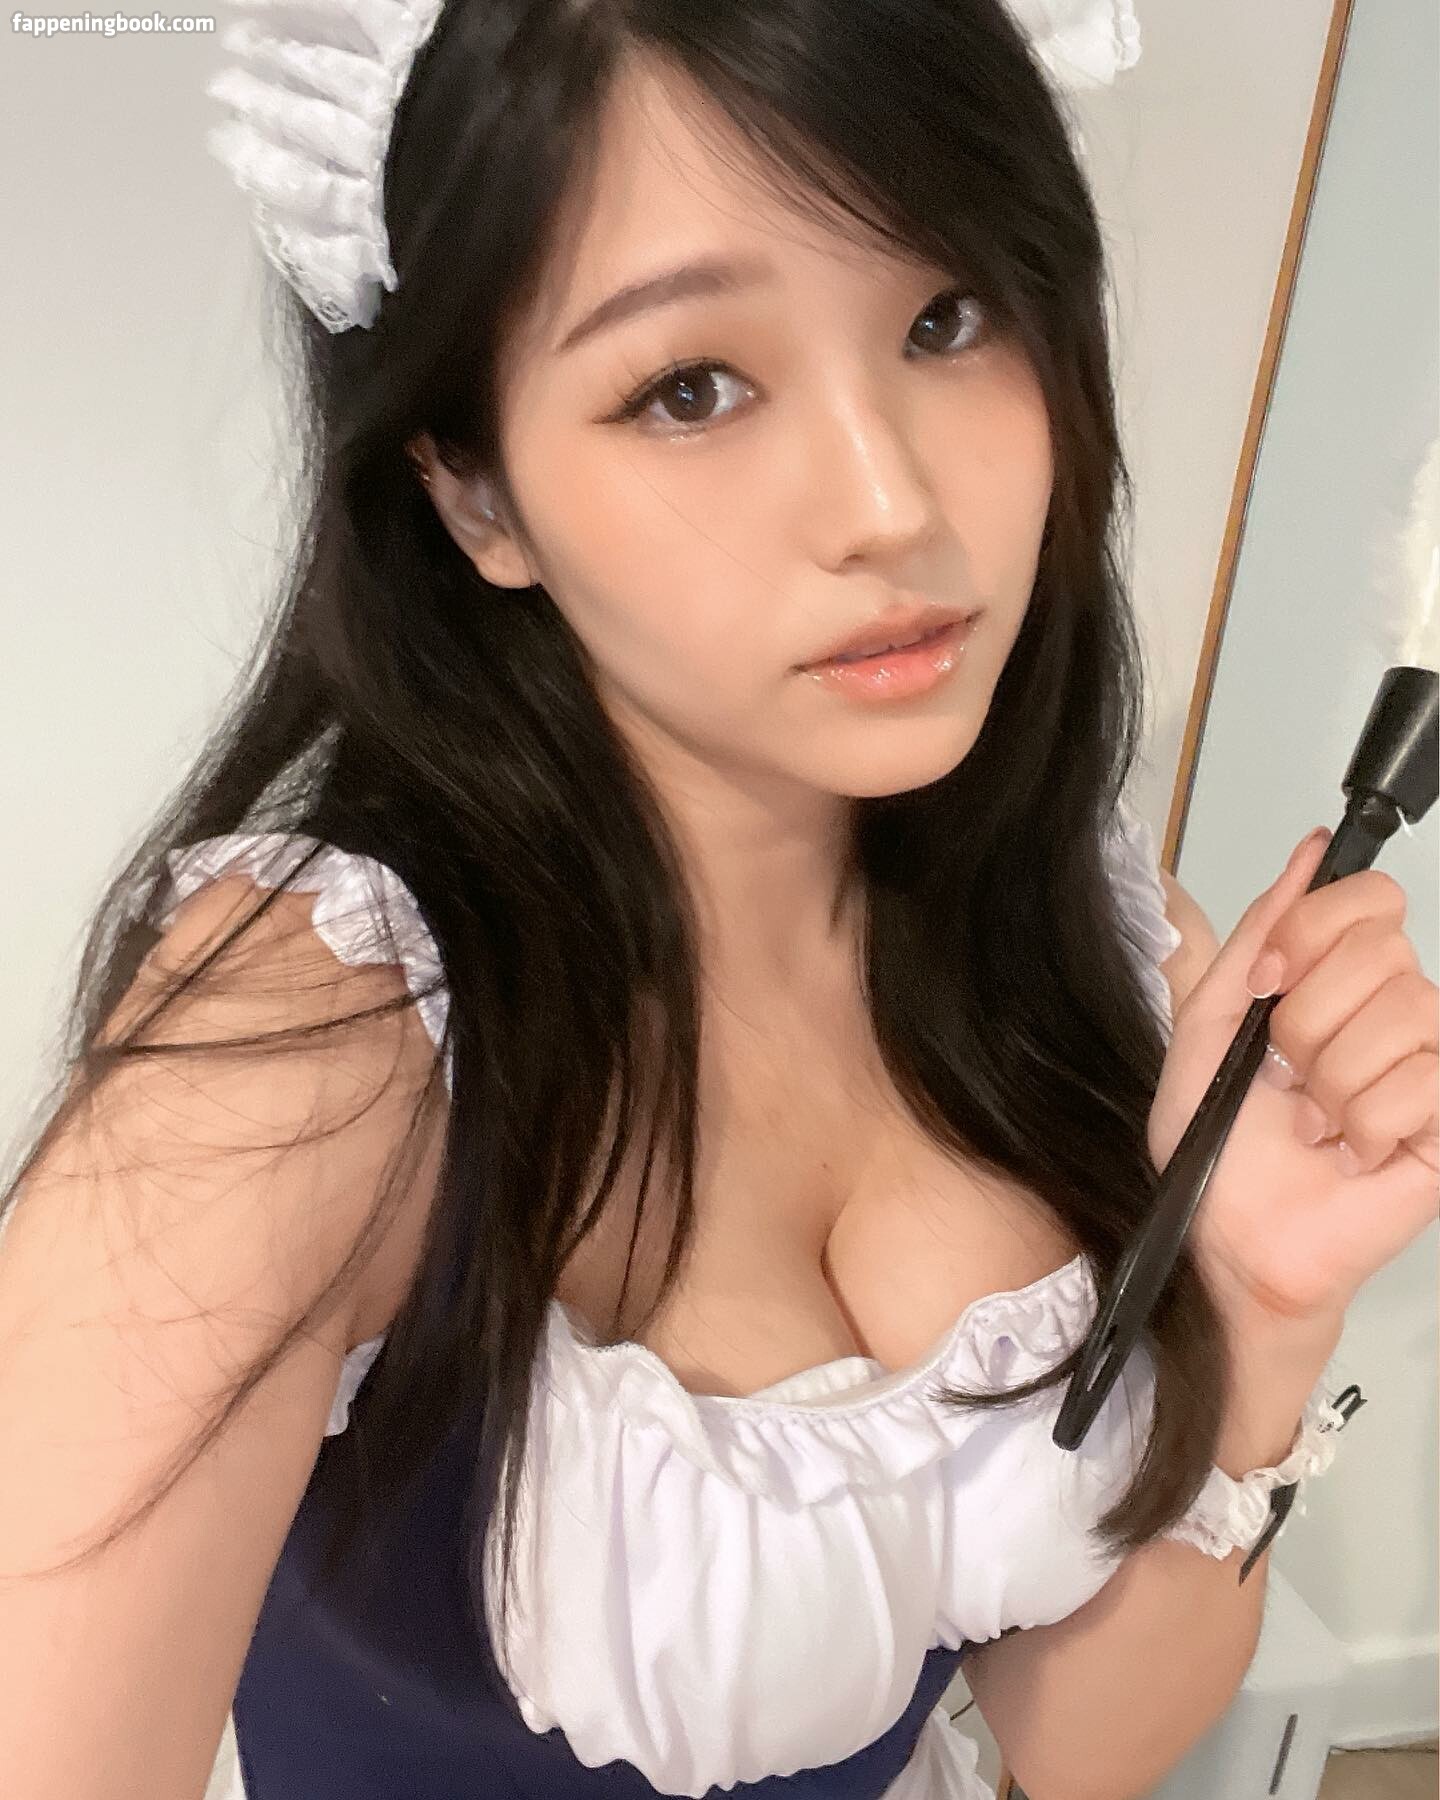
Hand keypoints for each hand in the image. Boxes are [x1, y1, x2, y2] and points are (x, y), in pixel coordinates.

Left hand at [1146, 825, 1438, 1330]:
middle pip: (1383, 952)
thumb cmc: (1217, 1142)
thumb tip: (1312, 851)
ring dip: (1333, 1079)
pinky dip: (1364, 1123)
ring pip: (1405, 1014)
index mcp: (1338, 983)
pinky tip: (1348, 1151)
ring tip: (1315, 1121)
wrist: (1226, 1235)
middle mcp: (1393, 1016)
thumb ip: (1262, 932)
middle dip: (1308, 1017)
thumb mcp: (1211, 1020)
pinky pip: (1426, 1082)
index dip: (1312, 933)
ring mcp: (1430, 1070)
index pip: (1371, 900)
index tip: (1265, 985)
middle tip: (1287, 1075)